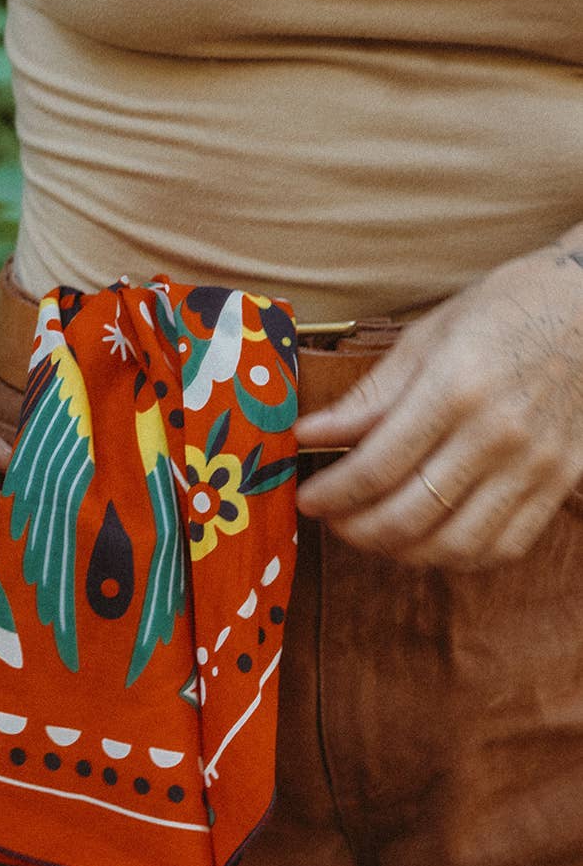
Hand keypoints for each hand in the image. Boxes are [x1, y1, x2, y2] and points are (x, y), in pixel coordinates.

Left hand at [294, 244, 582, 569]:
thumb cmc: (505, 309)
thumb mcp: (427, 336)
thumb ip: (369, 395)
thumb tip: (309, 434)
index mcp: (455, 389)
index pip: (377, 466)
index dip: (333, 494)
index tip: (307, 499)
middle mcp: (497, 434)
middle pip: (411, 516)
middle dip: (358, 530)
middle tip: (334, 521)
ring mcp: (535, 464)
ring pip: (456, 545)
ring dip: (403, 552)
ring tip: (376, 533)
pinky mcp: (561, 481)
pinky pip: (505, 546)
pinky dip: (460, 556)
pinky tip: (432, 538)